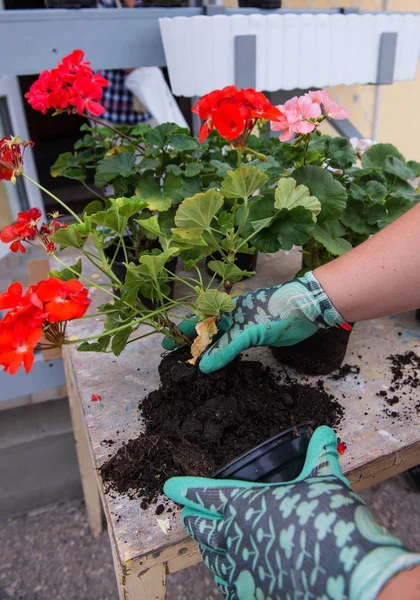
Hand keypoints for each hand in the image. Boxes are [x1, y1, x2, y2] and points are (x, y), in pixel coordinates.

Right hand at [163, 271, 344, 373]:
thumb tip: (202, 367)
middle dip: (191, 345)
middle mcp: (230, 318)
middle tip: (176, 362)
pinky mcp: (254, 337)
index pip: (197, 321)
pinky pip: (233, 348)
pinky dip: (224, 357)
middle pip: (206, 333)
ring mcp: (242, 328)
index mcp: (224, 310)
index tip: (165, 346)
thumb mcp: (247, 330)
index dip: (181, 333)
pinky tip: (218, 365)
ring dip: (207, 353)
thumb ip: (225, 348)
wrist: (304, 309)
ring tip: (193, 367)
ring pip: (219, 342)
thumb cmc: (274, 310)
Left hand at [165, 426, 419, 599]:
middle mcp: (236, 537)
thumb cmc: (331, 521)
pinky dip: (225, 576)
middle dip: (193, 518)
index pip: (206, 495)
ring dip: (206, 547)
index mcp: (245, 505)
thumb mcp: (325, 481)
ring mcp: (244, 569)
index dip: (187, 489)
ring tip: (205, 542)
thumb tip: (324, 432)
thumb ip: (319, 456)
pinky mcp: (255, 593)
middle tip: (187, 513)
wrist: (348, 575)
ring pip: (213, 557)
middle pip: (202, 528)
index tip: (171, 486)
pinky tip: (228, 574)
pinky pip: (230, 584)